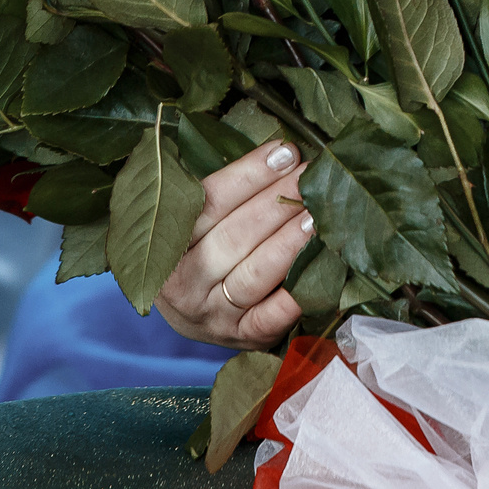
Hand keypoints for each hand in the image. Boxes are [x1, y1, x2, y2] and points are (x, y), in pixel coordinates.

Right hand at [153, 140, 311, 349]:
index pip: (210, 201)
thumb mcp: (193, 222)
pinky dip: (296, 293)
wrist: (189, 313)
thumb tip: (280, 153)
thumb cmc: (198, 251)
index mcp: (168, 242)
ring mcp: (213, 314)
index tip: (286, 152)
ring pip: (255, 273)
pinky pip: (272, 316)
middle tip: (312, 177)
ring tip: (317, 215)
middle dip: (277, 202)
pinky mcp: (241, 336)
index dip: (249, 175)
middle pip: (234, 236)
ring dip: (290, 241)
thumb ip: (226, 191)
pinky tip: (319, 267)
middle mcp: (185, 282)